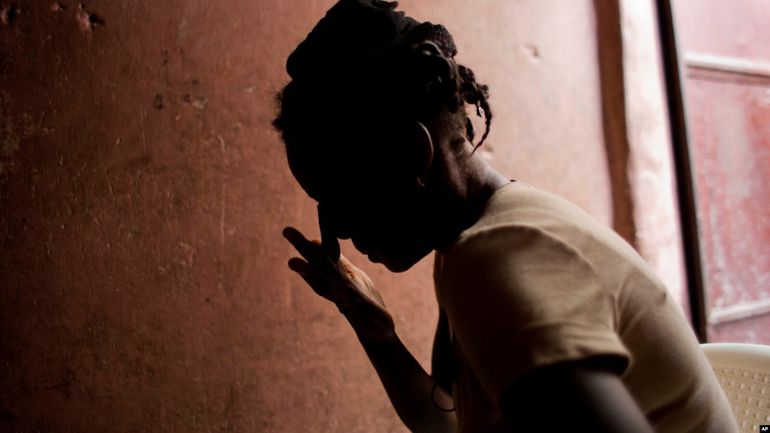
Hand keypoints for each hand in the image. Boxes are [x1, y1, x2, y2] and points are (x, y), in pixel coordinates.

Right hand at [283, 226, 395, 342]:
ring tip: (292, 262)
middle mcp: (334, 283)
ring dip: (307, 273)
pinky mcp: (355, 310)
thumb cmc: (363, 300)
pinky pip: (346, 301)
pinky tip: (338, 288)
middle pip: (316, 263)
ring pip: (323, 282)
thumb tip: (316, 241)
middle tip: (286, 230)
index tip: (314, 210)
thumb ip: (336, 260)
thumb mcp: (351, 275)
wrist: (378, 329)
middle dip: (301, 247)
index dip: (322, 229)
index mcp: (335, 272)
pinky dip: (341, 294)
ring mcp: (343, 296)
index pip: (325, 248)